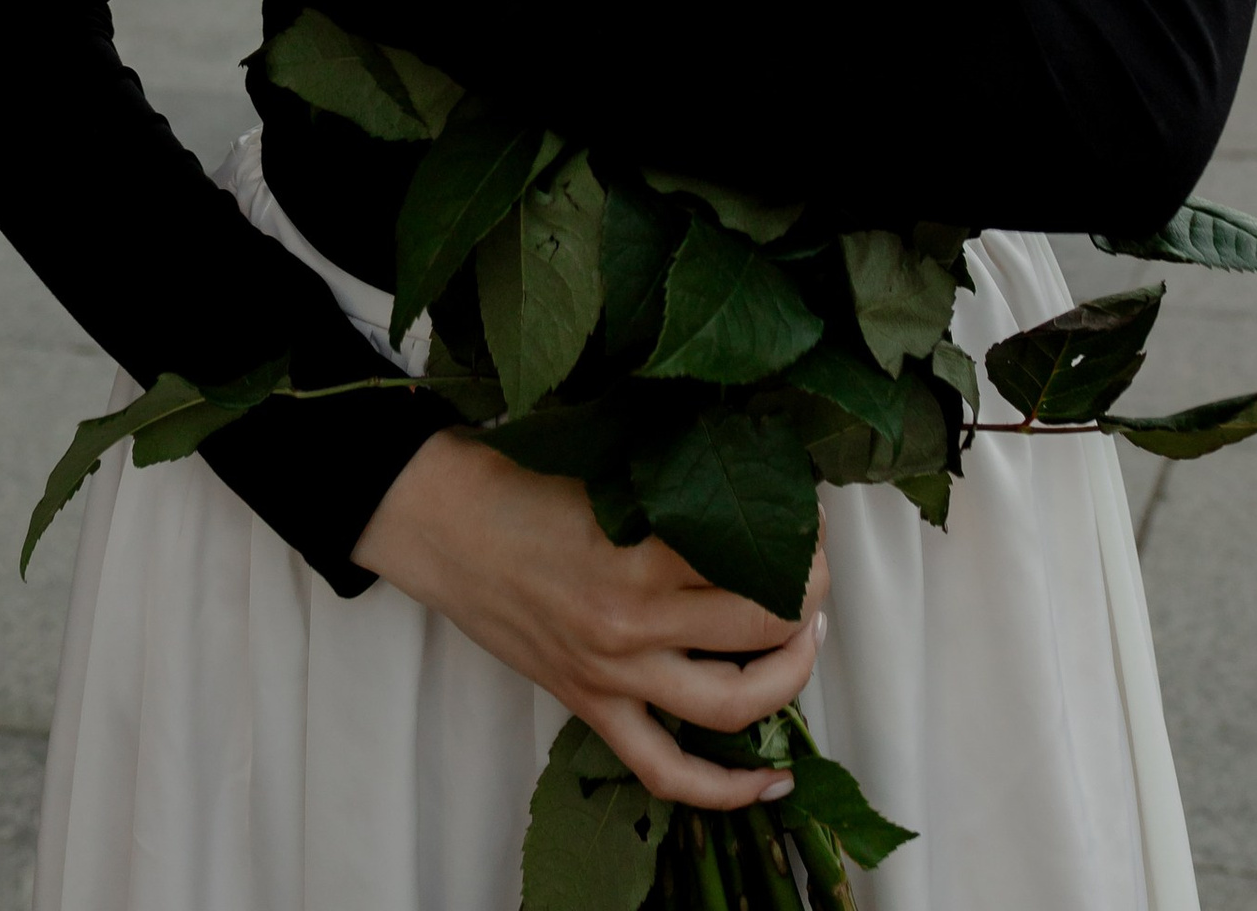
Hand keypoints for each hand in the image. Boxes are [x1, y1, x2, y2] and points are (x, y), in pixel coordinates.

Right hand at [354, 433, 828, 807]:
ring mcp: (613, 676)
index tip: (808, 515)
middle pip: (761, 628)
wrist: (442, 524)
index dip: (799, 537)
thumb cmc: (521, 480)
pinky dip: (726, 790)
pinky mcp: (591, 707)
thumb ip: (674, 485)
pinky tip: (772, 780)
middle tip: (814, 569)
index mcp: (639, 552)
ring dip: (790, 675)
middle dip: (808, 597)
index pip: (753, 559)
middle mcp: (633, 624)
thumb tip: (747, 480)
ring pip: (734, 705)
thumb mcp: (608, 466)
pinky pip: (668, 771)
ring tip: (806, 638)